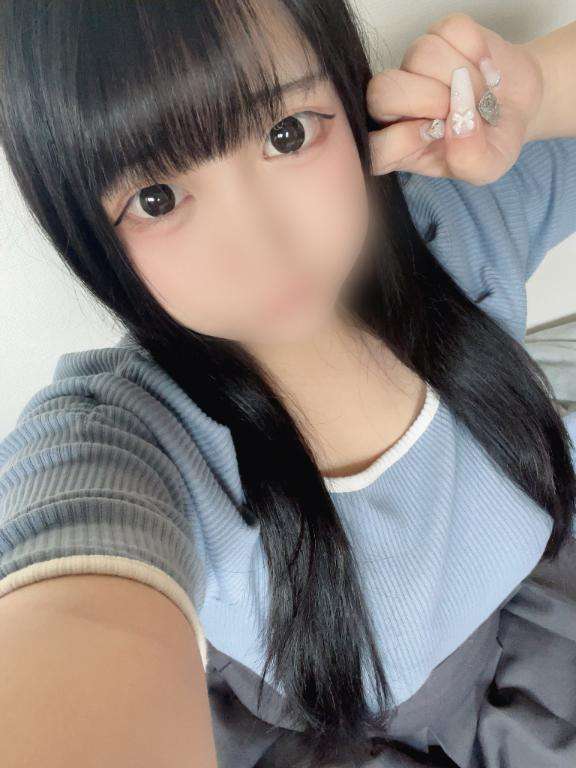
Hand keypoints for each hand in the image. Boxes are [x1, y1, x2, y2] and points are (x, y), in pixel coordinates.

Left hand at [366, 12, 543, 184]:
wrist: (520, 107)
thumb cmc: (493, 142)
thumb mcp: (487, 167)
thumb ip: (469, 158)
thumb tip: (458, 125)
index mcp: (399, 146)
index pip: (373, 148)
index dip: (401, 140)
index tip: (432, 136)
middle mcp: (397, 106)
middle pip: (381, 92)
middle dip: (427, 100)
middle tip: (458, 111)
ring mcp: (415, 67)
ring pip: (420, 55)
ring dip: (461, 75)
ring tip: (481, 94)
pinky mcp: (439, 35)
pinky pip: (449, 31)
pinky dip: (476, 49)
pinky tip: (486, 70)